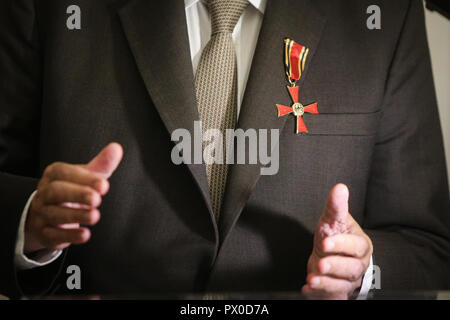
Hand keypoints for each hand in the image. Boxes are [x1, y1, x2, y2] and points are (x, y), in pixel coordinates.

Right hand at [24, 143, 122, 252]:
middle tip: (98, 199)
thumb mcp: (87, 176)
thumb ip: (102, 164)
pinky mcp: (44, 233)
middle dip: (77, 194)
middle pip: (55, 191)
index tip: (104, 185)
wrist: (49, 213)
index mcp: (54, 174)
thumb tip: (116, 148)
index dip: (83, 178)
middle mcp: (44, 193)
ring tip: (95, 216)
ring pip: (54, 214)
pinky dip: (69, 236)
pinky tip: (85, 235)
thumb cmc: (73, 189)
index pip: (63, 172)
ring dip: (75, 215)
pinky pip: (52, 235)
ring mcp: (42, 213)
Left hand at [302, 184, 372, 299]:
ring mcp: (348, 280)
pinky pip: (332, 295)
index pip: (356, 246)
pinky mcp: (337, 291)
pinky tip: (307, 288)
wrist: (330, 256)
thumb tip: (340, 188)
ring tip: (312, 278)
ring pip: (342, 284)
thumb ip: (335, 207)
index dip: (342, 245)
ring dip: (326, 282)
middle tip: (320, 263)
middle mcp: (357, 264)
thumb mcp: (332, 221)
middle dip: (335, 266)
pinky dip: (319, 292)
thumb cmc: (334, 237)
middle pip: (351, 268)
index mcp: (360, 245)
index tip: (325, 241)